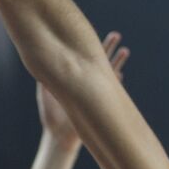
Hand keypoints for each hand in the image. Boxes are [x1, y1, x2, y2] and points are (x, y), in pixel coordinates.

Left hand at [36, 32, 129, 151]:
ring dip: (118, 62)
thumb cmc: (51, 117)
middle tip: (116, 35)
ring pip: (110, 73)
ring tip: (126, 50)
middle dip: (109, 48)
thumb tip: (42, 64)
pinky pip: (110, 92)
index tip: (93, 31)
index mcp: (75, 77)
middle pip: (100, 60)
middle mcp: (87, 82)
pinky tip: (121, 75)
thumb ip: (45, 81)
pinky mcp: (99, 104)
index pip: (83, 56)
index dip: (88, 45)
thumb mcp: (46, 95)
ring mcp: (96, 92)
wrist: (59, 137)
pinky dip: (115, 84)